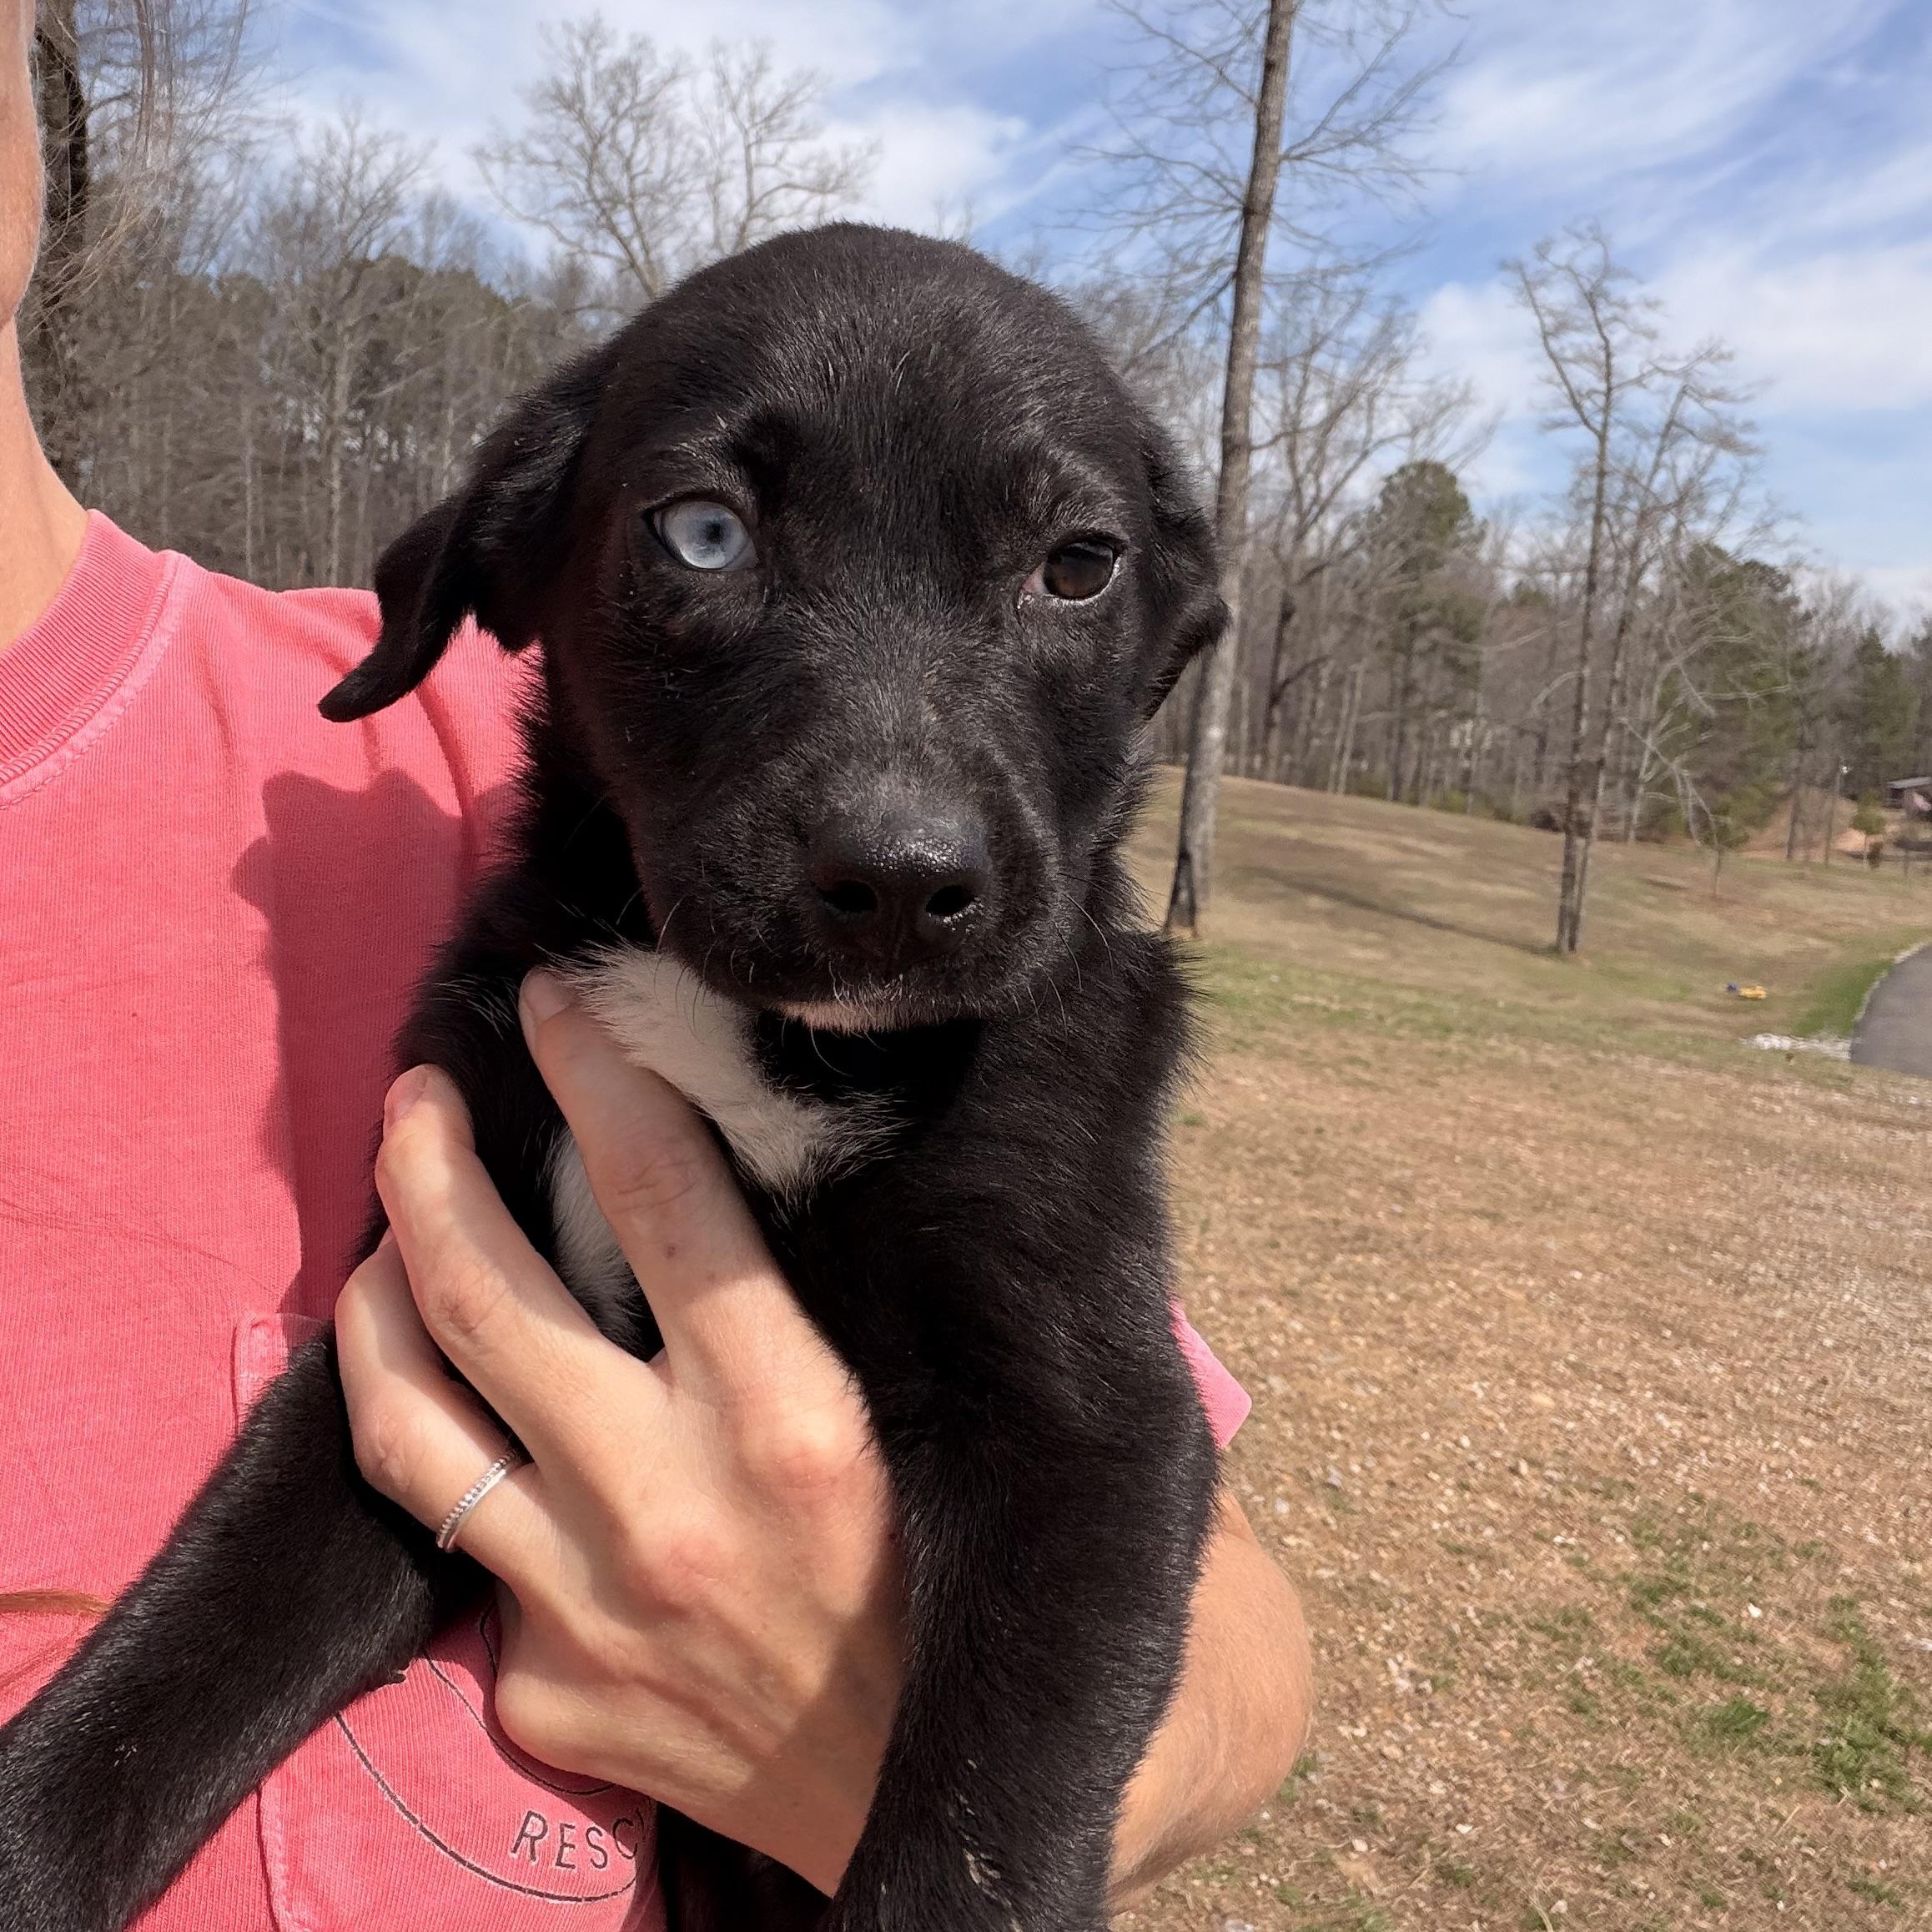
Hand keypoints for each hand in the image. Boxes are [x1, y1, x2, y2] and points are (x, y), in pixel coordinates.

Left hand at [336, 970, 1312, 1898]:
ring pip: (408, 1423)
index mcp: (799, 1421)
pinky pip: (469, 1561)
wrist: (977, 1797)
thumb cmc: (996, 1576)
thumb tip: (834, 1139)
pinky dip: (460, 1475)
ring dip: (374, 1305)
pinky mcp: (551, 1702)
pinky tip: (473, 1433)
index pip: (663, 1197)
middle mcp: (675, 1510)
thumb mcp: (970, 1413)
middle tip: (417, 1095)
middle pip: (487, 1294)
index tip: (556, 1007)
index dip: (596, 1075)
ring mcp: (591, 1612)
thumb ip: (888, 1286)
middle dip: (429, 1165)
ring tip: (380, 1241)